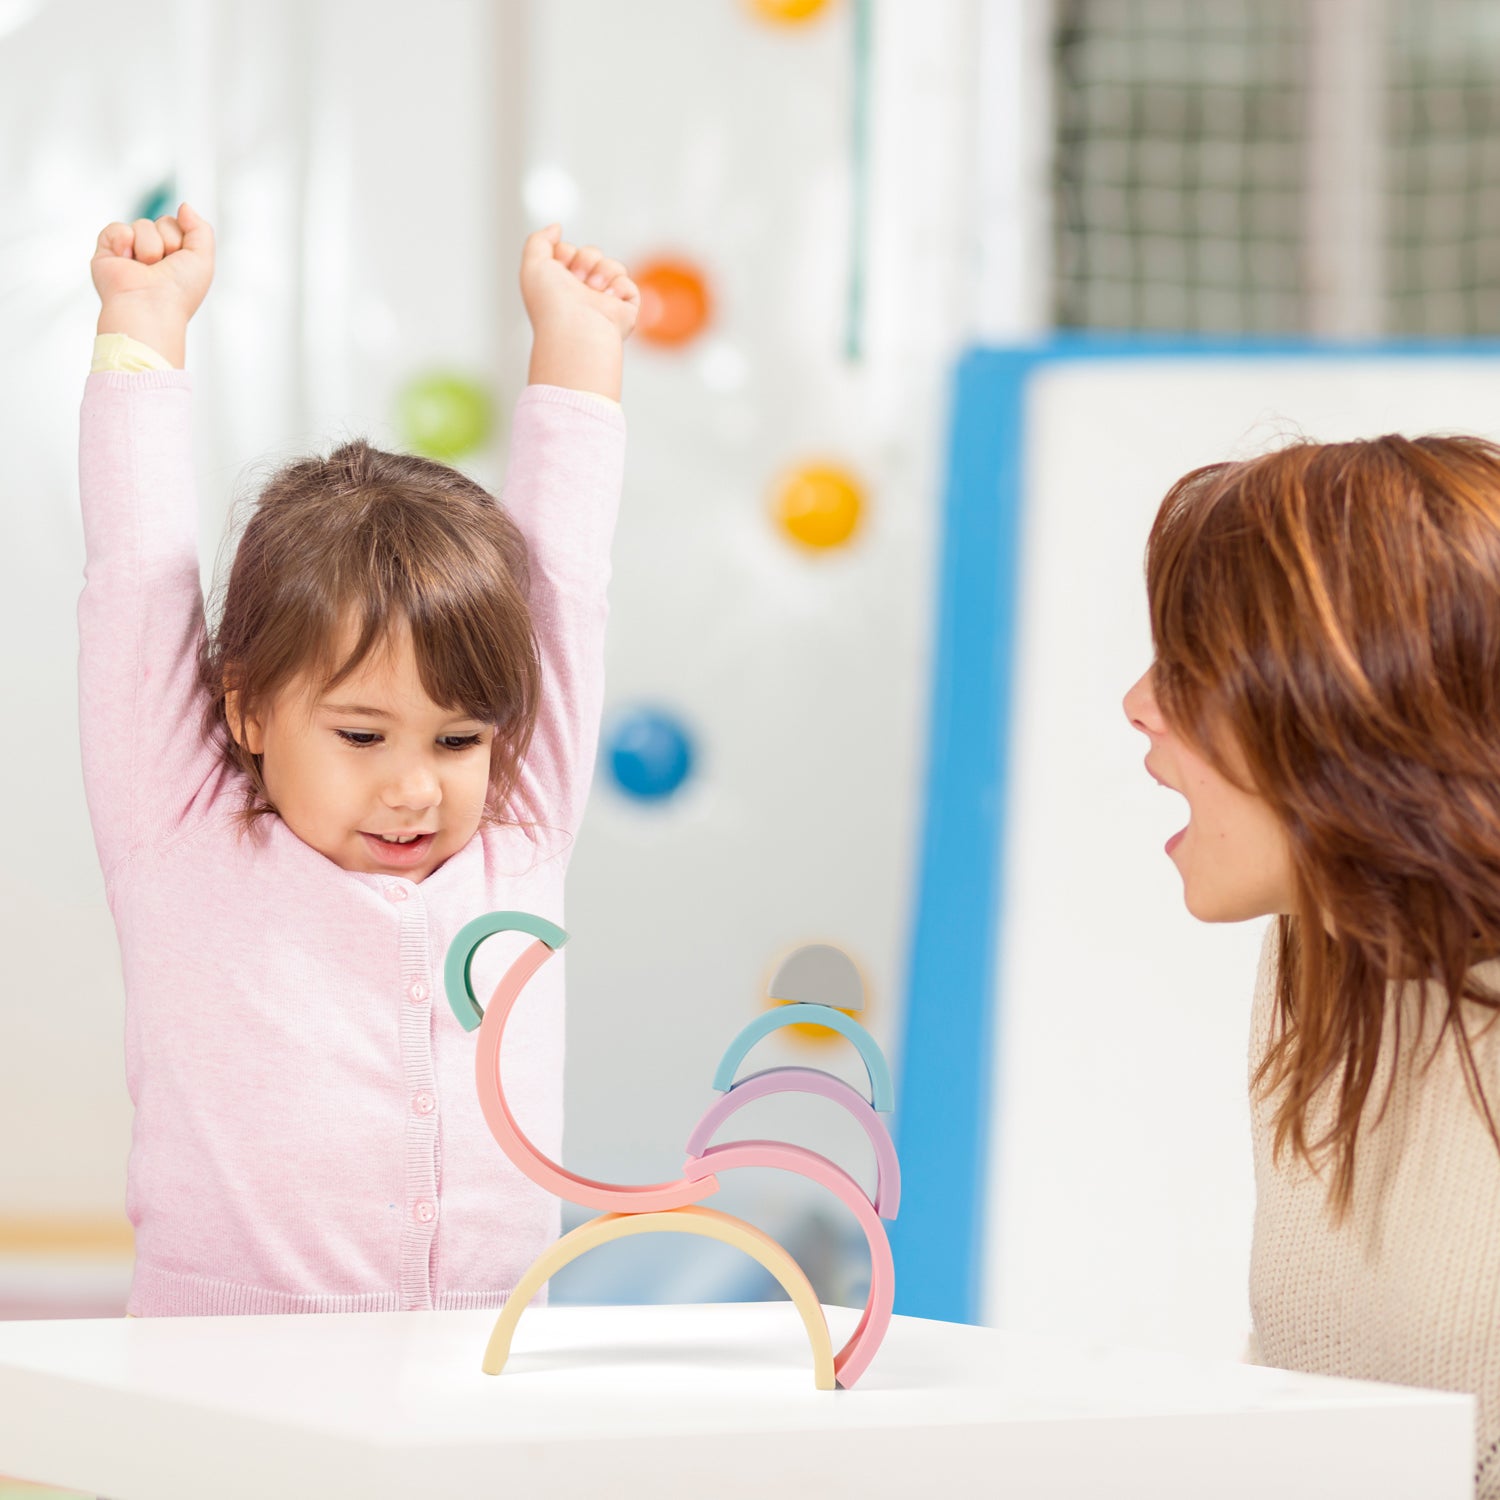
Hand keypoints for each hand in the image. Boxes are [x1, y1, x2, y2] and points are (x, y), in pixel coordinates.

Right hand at [91, 202, 214, 368]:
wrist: (150, 307)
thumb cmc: (178, 292)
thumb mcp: (203, 258)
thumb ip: (201, 229)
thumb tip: (184, 206)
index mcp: (174, 258)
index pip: (177, 225)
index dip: (181, 240)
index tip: (180, 262)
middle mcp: (153, 254)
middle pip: (161, 222)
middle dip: (168, 241)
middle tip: (163, 267)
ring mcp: (129, 252)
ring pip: (142, 225)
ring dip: (149, 247)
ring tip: (146, 269)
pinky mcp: (107, 251)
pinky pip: (117, 227)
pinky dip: (124, 241)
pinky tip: (126, 261)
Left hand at [521, 225, 638, 399]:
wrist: (576, 328)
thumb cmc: (551, 303)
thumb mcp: (533, 264)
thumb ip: (539, 240)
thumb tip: (557, 228)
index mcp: (560, 286)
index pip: (569, 251)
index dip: (565, 253)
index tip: (559, 269)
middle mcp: (581, 294)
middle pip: (592, 253)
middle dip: (585, 260)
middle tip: (577, 280)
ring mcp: (604, 302)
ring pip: (612, 265)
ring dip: (602, 272)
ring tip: (593, 290)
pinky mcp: (625, 309)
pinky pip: (628, 282)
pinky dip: (619, 287)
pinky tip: (608, 301)